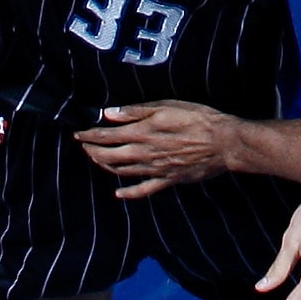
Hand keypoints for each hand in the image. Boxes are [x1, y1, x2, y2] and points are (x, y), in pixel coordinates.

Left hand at [74, 101, 239, 196]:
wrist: (222, 143)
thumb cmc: (197, 118)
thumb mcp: (166, 106)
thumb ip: (135, 111)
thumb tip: (109, 113)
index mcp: (142, 133)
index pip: (107, 136)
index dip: (90, 135)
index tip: (78, 132)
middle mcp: (144, 154)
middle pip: (109, 156)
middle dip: (92, 151)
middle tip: (83, 145)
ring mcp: (155, 169)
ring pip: (121, 171)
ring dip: (105, 166)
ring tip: (96, 160)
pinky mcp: (167, 180)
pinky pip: (143, 189)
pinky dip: (128, 193)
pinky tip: (118, 193)